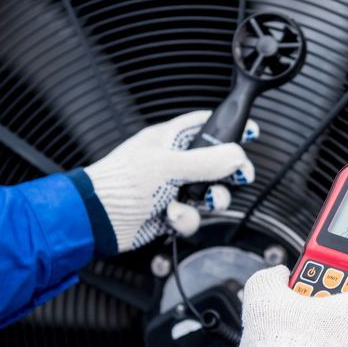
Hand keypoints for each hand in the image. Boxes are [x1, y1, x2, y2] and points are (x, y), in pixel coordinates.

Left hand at [84, 110, 256, 251]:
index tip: (252, 134)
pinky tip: (170, 217)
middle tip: (240, 177)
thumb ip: (206, 161)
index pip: (207, 126)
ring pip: (208, 194)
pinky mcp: (168, 214)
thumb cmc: (120, 184)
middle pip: (216, 163)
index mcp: (170, 140)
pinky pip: (192, 216)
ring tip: (202, 201)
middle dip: (229, 173)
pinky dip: (185, 219)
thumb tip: (238, 156)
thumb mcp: (168, 167)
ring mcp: (172, 189)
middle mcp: (173, 162)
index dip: (230, 128)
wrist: (95, 220)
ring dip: (209, 200)